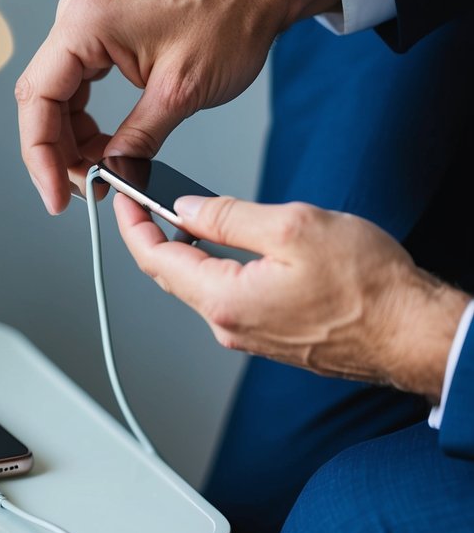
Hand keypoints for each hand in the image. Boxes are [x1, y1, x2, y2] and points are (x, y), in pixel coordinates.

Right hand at [15, 0, 337, 213]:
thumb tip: (112, 172)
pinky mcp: (109, 28)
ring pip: (61, 93)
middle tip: (81, 190)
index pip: (38, 99)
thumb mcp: (180, 92)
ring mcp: (92, 20)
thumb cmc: (229, 17)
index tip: (57, 194)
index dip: (41, 156)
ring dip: (75, 137)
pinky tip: (107, 143)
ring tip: (99, 171)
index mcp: (84, 23)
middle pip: (44, 97)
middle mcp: (79, 16)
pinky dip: (91, 116)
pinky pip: (83, 79)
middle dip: (59, 151)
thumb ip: (137, 139)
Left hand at [114, 192, 469, 401]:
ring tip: (186, 214)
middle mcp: (229, 325)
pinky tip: (230, 247)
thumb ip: (229, 217)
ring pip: (200, 287)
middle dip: (152, 235)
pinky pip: (227, 297)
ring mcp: (249, 335)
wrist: (411, 332)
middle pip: (171, 275)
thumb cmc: (367, 286)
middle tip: (143, 199)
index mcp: (224, 300)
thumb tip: (186, 208)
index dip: (133, 224)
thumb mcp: (292, 228)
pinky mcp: (271, 336)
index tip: (123, 196)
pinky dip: (215, 268)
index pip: (155, 259)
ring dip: (187, 251)